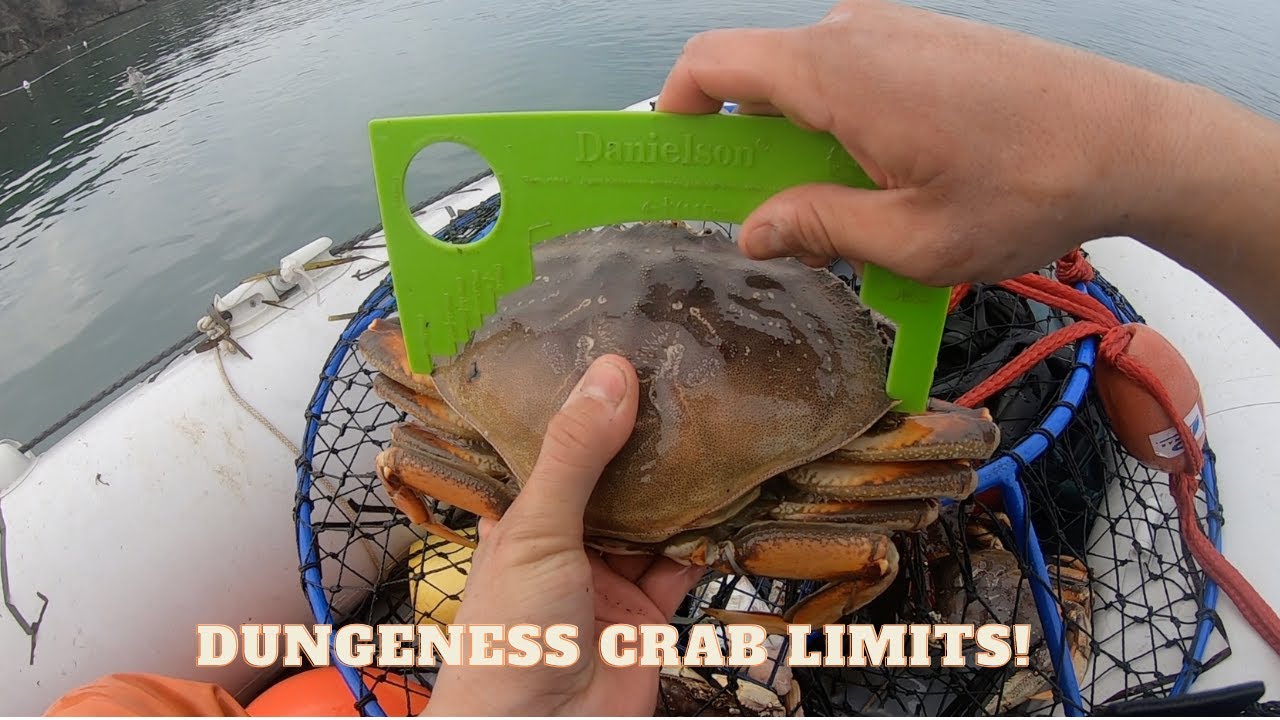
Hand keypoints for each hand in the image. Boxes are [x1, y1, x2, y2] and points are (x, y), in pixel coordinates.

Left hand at [424, 355, 706, 715]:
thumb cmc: (509, 634)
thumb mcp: (536, 529)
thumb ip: (575, 455)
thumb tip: (610, 375)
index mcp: (519, 521)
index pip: (552, 452)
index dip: (583, 411)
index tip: (618, 360)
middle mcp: (564, 546)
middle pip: (610, 483)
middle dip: (642, 444)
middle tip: (681, 382)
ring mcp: (607, 581)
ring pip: (652, 520)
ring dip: (680, 486)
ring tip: (714, 424)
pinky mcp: (648, 615)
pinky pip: (682, 565)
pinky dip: (707, 538)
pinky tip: (731, 498)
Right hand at [655, 0, 1192, 284]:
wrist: (1131, 138)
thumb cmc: (1030, 185)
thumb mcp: (911, 240)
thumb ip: (818, 228)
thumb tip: (757, 231)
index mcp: (837, 73)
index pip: (711, 63)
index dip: (673, 109)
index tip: (667, 161)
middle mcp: (855, 32)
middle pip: (753, 73)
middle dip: (737, 142)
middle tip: (752, 211)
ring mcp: (892, 27)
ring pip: (801, 76)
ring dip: (792, 137)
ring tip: (830, 206)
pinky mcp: (921, 37)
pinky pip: (848, 71)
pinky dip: (834, 120)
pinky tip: (874, 177)